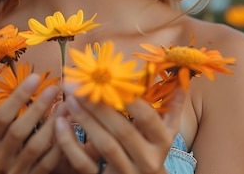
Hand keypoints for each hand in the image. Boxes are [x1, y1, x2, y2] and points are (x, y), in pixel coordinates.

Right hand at [0, 73, 62, 173]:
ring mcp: (16, 171)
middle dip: (37, 108)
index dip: (18, 96)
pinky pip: (47, 163)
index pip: (1, 116)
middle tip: (54, 88)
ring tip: (66, 106)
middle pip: (18, 131)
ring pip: (35, 147)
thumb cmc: (3, 148)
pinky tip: (69, 128)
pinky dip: (59, 145)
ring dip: (52, 125)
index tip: (35, 77)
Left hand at [54, 87, 184, 173]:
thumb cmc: (153, 155)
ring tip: (69, 98)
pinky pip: (85, 164)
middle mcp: (147, 160)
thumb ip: (172, 108)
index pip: (148, 118)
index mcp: (162, 143)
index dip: (129, 99)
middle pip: (122, 130)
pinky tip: (60, 123)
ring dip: (84, 119)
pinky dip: (70, 143)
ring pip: (104, 145)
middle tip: (77, 84)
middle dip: (98, 105)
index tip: (108, 79)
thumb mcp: (166, 135)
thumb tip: (183, 79)